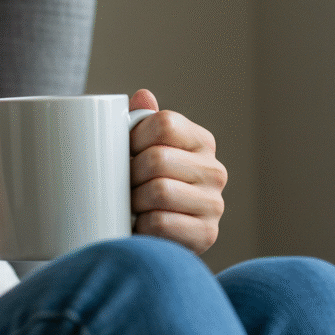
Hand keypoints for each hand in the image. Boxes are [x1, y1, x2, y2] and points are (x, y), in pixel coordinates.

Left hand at [128, 89, 226, 253]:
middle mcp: (215, 170)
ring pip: (159, 191)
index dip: (132, 138)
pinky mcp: (206, 235)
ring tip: (129, 206)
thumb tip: (143, 95)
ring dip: (133, 201)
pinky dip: (140, 226)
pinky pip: (160, 223)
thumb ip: (142, 122)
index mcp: (200, 141)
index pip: (163, 124)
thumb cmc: (142, 187)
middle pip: (157, 158)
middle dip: (128, 174)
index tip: (122, 154)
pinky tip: (139, 226)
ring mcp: (214, 204)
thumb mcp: (141, 151)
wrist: (152, 239)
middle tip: (120, 186)